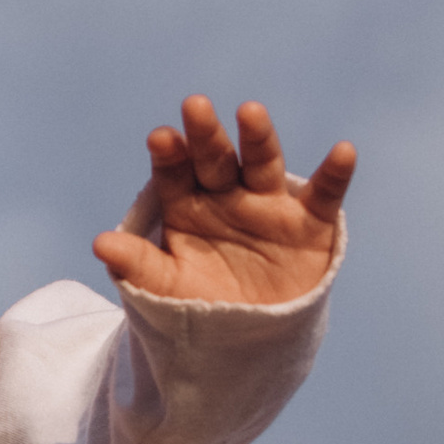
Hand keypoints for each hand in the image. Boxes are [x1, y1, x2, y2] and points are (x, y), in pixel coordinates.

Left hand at [91, 96, 352, 306]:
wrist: (249, 337)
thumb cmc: (201, 304)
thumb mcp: (167, 288)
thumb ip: (138, 265)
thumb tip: (100, 244)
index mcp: (187, 203)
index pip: (175, 172)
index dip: (169, 155)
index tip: (161, 138)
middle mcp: (227, 193)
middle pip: (215, 158)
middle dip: (206, 134)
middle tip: (194, 106)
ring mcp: (268, 204)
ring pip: (263, 163)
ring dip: (258, 138)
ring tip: (249, 113)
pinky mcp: (309, 222)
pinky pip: (325, 194)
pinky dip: (335, 173)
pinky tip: (343, 151)